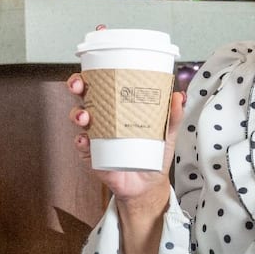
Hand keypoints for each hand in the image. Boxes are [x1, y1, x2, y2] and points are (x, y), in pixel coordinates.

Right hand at [65, 71, 183, 205]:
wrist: (149, 183)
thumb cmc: (154, 154)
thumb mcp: (168, 133)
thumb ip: (173, 116)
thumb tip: (178, 96)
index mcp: (117, 108)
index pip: (100, 86)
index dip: (90, 76)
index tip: (88, 70)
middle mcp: (102, 119)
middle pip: (83, 97)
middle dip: (76, 88)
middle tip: (79, 86)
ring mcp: (95, 137)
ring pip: (79, 120)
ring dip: (77, 115)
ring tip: (86, 117)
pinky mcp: (93, 156)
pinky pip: (82, 147)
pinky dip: (80, 142)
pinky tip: (85, 140)